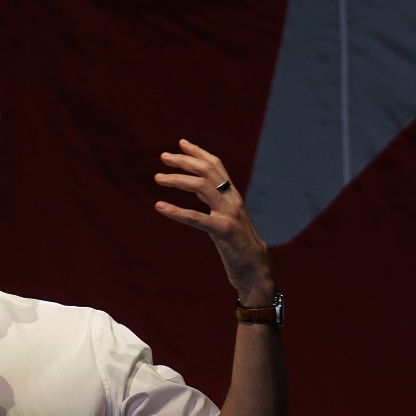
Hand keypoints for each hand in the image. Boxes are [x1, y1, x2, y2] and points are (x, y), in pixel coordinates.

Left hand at [155, 139, 275, 301]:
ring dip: (177, 179)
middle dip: (184, 161)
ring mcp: (229, 214)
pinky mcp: (223, 232)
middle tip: (163, 157)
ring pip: (202, 186)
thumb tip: (200, 190)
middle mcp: (233, 201)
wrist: (257, 271)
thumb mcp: (227, 219)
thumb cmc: (239, 247)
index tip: (181, 143)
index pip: (217, 166)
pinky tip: (160, 206)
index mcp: (233, 197)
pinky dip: (176, 211)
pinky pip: (195, 218)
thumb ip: (215, 204)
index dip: (199, 152)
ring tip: (158, 178)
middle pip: (207, 170)